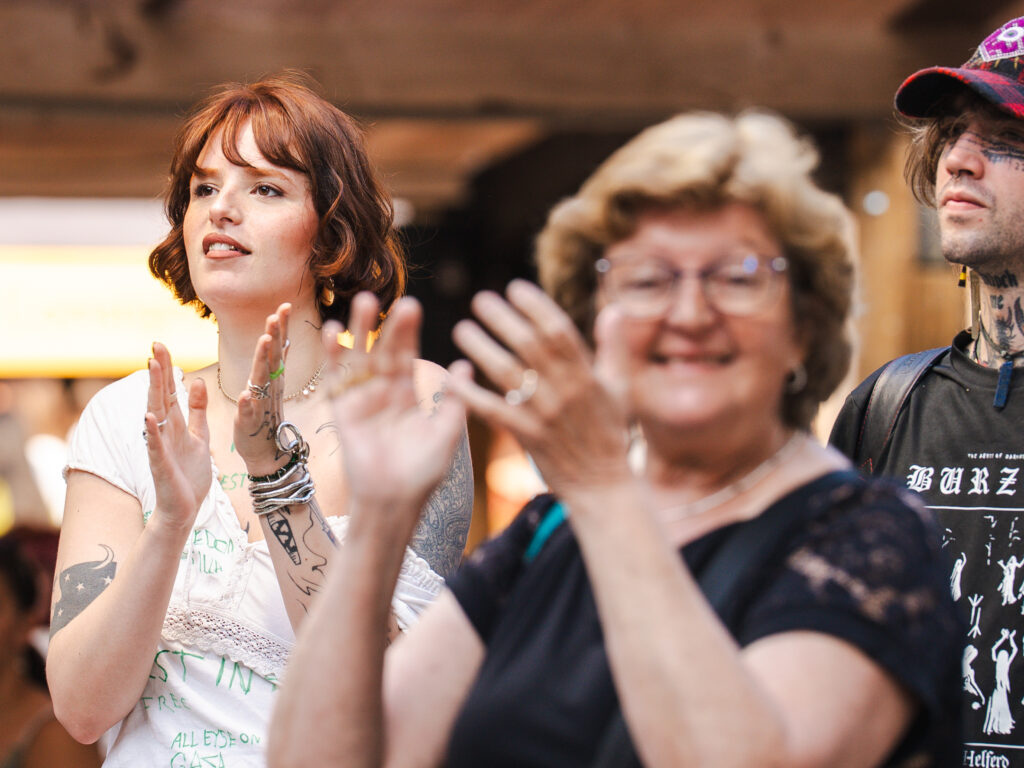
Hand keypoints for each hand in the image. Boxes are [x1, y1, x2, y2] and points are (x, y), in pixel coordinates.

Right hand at [144, 343, 211, 531]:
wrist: (186, 509)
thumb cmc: (191, 474)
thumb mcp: (200, 436)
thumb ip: (198, 411)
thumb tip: (197, 381)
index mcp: (176, 424)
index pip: (170, 391)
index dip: (167, 369)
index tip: (162, 345)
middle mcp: (165, 432)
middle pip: (160, 396)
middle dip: (159, 372)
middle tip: (156, 345)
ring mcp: (161, 447)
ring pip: (156, 415)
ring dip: (154, 392)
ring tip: (152, 368)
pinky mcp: (162, 466)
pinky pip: (155, 446)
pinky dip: (152, 432)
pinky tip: (148, 417)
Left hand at [232, 303, 291, 476]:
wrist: (268, 454)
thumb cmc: (267, 418)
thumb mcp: (272, 387)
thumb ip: (276, 363)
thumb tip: (281, 338)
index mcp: (273, 378)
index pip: (277, 348)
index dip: (280, 328)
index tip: (284, 306)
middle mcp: (270, 388)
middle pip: (272, 357)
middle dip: (274, 334)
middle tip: (276, 313)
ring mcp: (261, 404)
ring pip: (262, 379)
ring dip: (263, 360)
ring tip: (265, 340)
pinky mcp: (250, 423)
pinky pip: (249, 411)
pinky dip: (248, 403)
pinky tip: (246, 394)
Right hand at [323, 293, 467, 532]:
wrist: (394, 501)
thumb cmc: (423, 472)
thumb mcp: (446, 434)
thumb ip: (454, 401)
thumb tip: (466, 367)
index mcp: (409, 395)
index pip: (408, 355)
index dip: (408, 332)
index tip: (412, 305)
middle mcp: (384, 392)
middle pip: (384, 350)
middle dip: (388, 325)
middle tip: (392, 298)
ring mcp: (362, 399)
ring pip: (360, 357)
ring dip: (360, 331)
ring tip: (364, 302)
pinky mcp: (342, 411)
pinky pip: (336, 380)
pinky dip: (333, 356)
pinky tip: (332, 333)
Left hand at [450, 280, 632, 496]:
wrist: (602, 484)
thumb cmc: (610, 431)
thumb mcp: (620, 387)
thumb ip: (614, 346)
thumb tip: (614, 308)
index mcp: (587, 374)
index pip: (559, 330)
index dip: (535, 305)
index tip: (514, 287)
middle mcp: (564, 390)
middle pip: (528, 345)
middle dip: (502, 319)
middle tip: (480, 300)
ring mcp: (543, 414)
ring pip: (506, 373)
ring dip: (481, 348)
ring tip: (462, 329)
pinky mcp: (525, 436)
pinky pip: (492, 410)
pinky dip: (470, 393)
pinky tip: (451, 376)